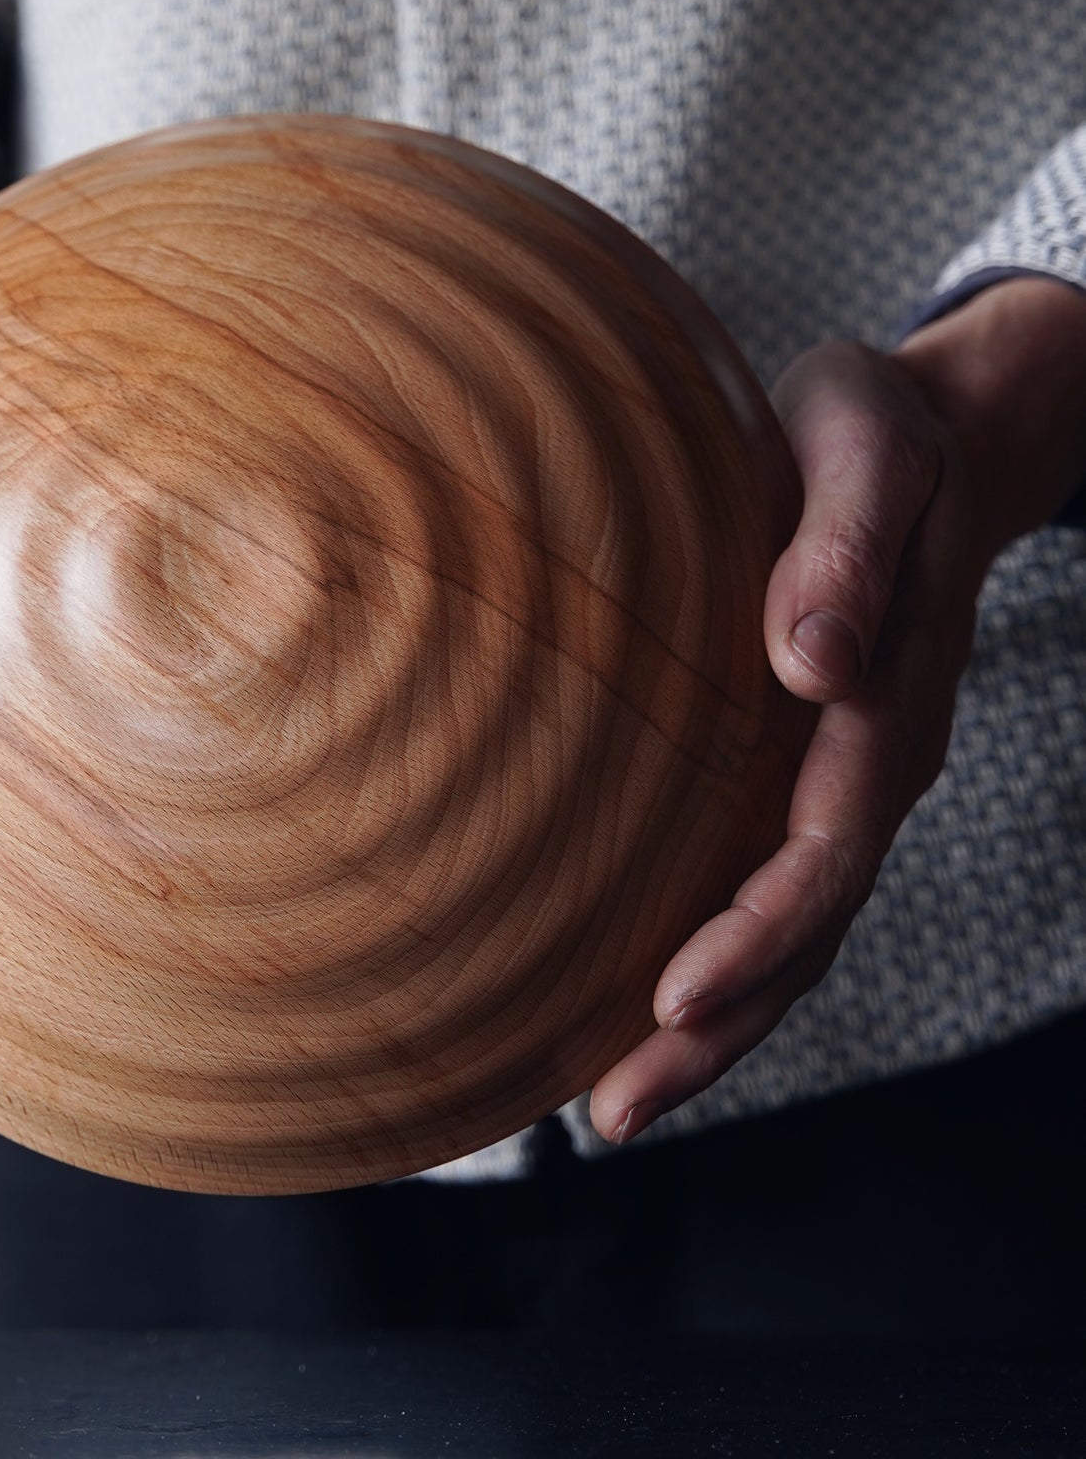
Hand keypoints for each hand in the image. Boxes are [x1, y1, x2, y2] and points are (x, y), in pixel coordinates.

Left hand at [590, 275, 1085, 1145]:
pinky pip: (760, 881)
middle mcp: (869, 761)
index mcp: (887, 704)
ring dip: (708, 1026)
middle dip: (714, 1029)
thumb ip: (844, 548)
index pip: (822, 850)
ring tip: (611, 1107)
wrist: (930, 431)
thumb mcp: (867, 449)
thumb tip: (810, 663)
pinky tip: (627, 998)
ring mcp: (840, 775)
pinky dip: (710, 957)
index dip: (754, 935)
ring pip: (785, 930)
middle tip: (616, 1114)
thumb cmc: (877, 428)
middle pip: (802, 928)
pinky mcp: (798, 764)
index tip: (672, 999)